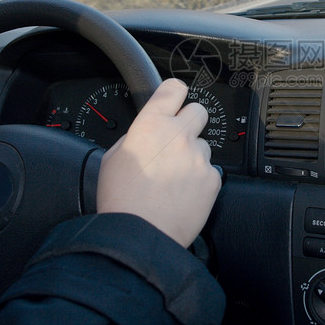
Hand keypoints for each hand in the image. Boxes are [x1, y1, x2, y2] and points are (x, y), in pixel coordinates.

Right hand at [96, 78, 220, 247]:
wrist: (139, 236)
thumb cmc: (121, 201)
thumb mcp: (112, 158)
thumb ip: (134, 137)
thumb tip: (144, 134)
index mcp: (151, 125)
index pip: (173, 89)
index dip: (174, 93)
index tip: (174, 99)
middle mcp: (179, 135)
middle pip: (199, 110)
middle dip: (190, 122)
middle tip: (177, 141)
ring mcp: (199, 157)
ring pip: (204, 145)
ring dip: (193, 156)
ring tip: (174, 179)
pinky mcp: (212, 179)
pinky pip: (210, 171)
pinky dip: (200, 180)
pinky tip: (183, 194)